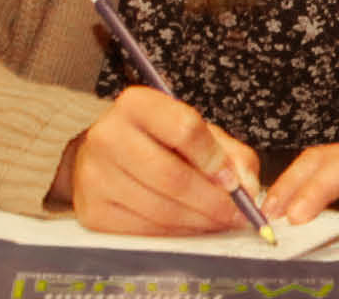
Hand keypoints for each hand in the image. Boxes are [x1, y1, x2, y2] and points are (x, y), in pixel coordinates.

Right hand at [56, 87, 265, 234]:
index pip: (184, 128)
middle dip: (213, 201)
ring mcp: (95, 175)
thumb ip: (229, 153)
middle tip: (236, 214)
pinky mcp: (92, 211)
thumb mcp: (193, 131)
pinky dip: (176, 234)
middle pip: (172, 176)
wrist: (103, 156)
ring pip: (160, 209)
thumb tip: (246, 187)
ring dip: (199, 222)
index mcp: (136, 105)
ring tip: (219, 222)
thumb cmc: (155, 141)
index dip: (215, 159)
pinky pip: (144, 230)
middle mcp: (108, 136)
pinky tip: (191, 227)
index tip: (233, 181)